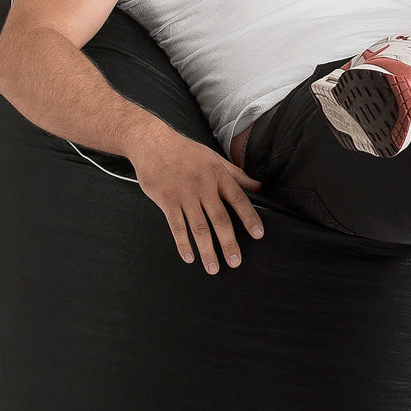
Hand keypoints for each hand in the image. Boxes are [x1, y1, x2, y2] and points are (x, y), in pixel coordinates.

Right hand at [127, 123, 264, 273]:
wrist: (153, 143)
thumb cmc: (185, 151)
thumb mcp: (214, 158)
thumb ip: (237, 174)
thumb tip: (258, 186)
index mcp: (217, 175)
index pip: (238, 199)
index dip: (249, 218)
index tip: (258, 234)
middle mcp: (203, 186)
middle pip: (219, 219)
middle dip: (228, 243)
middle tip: (235, 262)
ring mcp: (184, 195)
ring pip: (198, 227)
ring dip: (207, 250)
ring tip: (213, 267)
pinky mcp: (167, 200)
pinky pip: (176, 226)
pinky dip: (183, 243)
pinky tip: (189, 256)